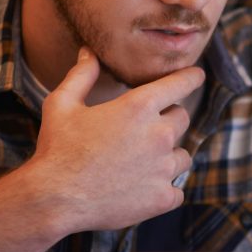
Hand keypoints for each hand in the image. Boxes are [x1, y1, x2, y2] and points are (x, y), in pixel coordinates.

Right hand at [28, 47, 204, 232]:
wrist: (54, 199)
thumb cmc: (57, 149)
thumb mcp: (62, 104)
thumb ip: (81, 75)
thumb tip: (89, 52)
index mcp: (139, 106)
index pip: (181, 83)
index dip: (191, 77)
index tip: (197, 75)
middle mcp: (159, 135)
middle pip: (182, 118)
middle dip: (167, 120)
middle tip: (143, 130)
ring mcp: (164, 168)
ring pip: (182, 156)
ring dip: (168, 157)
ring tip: (140, 163)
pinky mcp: (163, 197)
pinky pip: (177, 190)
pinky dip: (163, 190)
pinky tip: (142, 189)